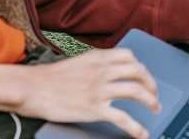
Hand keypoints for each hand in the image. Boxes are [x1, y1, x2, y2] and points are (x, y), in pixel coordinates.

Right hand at [0, 48, 158, 137]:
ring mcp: (100, 90)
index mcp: (99, 58)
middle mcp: (103, 71)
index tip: (143, 75)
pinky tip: (142, 133)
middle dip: (151, 83)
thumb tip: (108, 69)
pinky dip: (136, 127)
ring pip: (136, 91)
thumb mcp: (78, 62)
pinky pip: (123, 118)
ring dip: (150, 101)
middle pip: (138, 72)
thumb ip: (96, 64)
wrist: (33, 87)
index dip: (140, 66)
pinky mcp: (95, 109)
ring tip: (155, 108)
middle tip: (154, 93)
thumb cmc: (51, 77)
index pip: (130, 56)